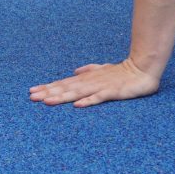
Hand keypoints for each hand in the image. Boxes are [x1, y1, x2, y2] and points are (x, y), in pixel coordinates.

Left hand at [28, 59, 160, 107]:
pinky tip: (77, 105)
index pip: (62, 84)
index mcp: (86, 79)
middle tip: (31, 97)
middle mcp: (89, 82)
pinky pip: (99, 98)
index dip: (47, 87)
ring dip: (61, 97)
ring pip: (77, 93)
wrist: (143, 68)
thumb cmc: (122, 71)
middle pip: (65, 88)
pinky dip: (88, 101)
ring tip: (46, 101)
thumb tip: (75, 71)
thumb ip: (89, 70)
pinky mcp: (113, 92)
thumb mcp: (102, 70)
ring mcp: (100, 86)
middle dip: (48, 92)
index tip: (31, 91)